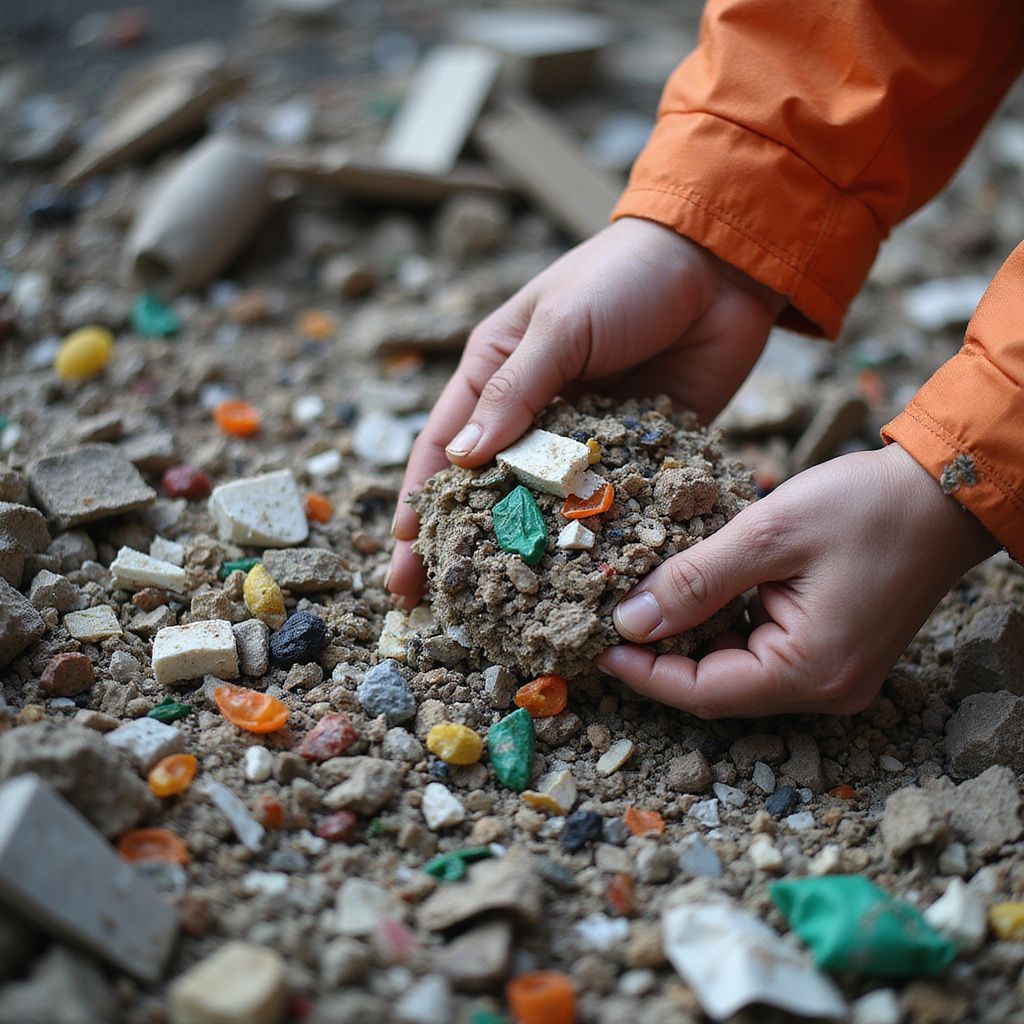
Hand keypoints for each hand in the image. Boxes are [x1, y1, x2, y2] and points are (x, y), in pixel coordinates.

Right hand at [387, 216, 784, 604]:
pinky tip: (586, 578)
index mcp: (496, 372)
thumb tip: (460, 459)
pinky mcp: (633, 453)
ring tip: (511, 607)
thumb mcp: (560, 326)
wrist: (720, 266)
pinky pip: (607, 501)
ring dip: (528, 551)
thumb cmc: (625, 277)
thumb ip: (514, 392)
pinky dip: (594, 536)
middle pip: (487, 488)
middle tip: (443, 605)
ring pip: (546, 505)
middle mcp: (533, 412)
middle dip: (465, 545)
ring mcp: (583, 438)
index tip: (403, 561)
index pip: (442, 447)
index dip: (418, 505)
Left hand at [596, 444, 998, 716]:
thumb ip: (694, 582)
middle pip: (719, 688)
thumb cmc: (866, 506)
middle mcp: (825, 689)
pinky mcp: (835, 653)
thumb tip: (631, 621)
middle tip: (614, 616)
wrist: (942, 494)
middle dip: (662, 655)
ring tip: (649, 598)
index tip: (597, 646)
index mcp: (812, 671)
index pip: (703, 692)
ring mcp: (834, 675)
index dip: (644, 673)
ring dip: (692, 637)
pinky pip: (764, 653)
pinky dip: (725, 626)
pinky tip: (699, 592)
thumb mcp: (768, 535)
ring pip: (738, 670)